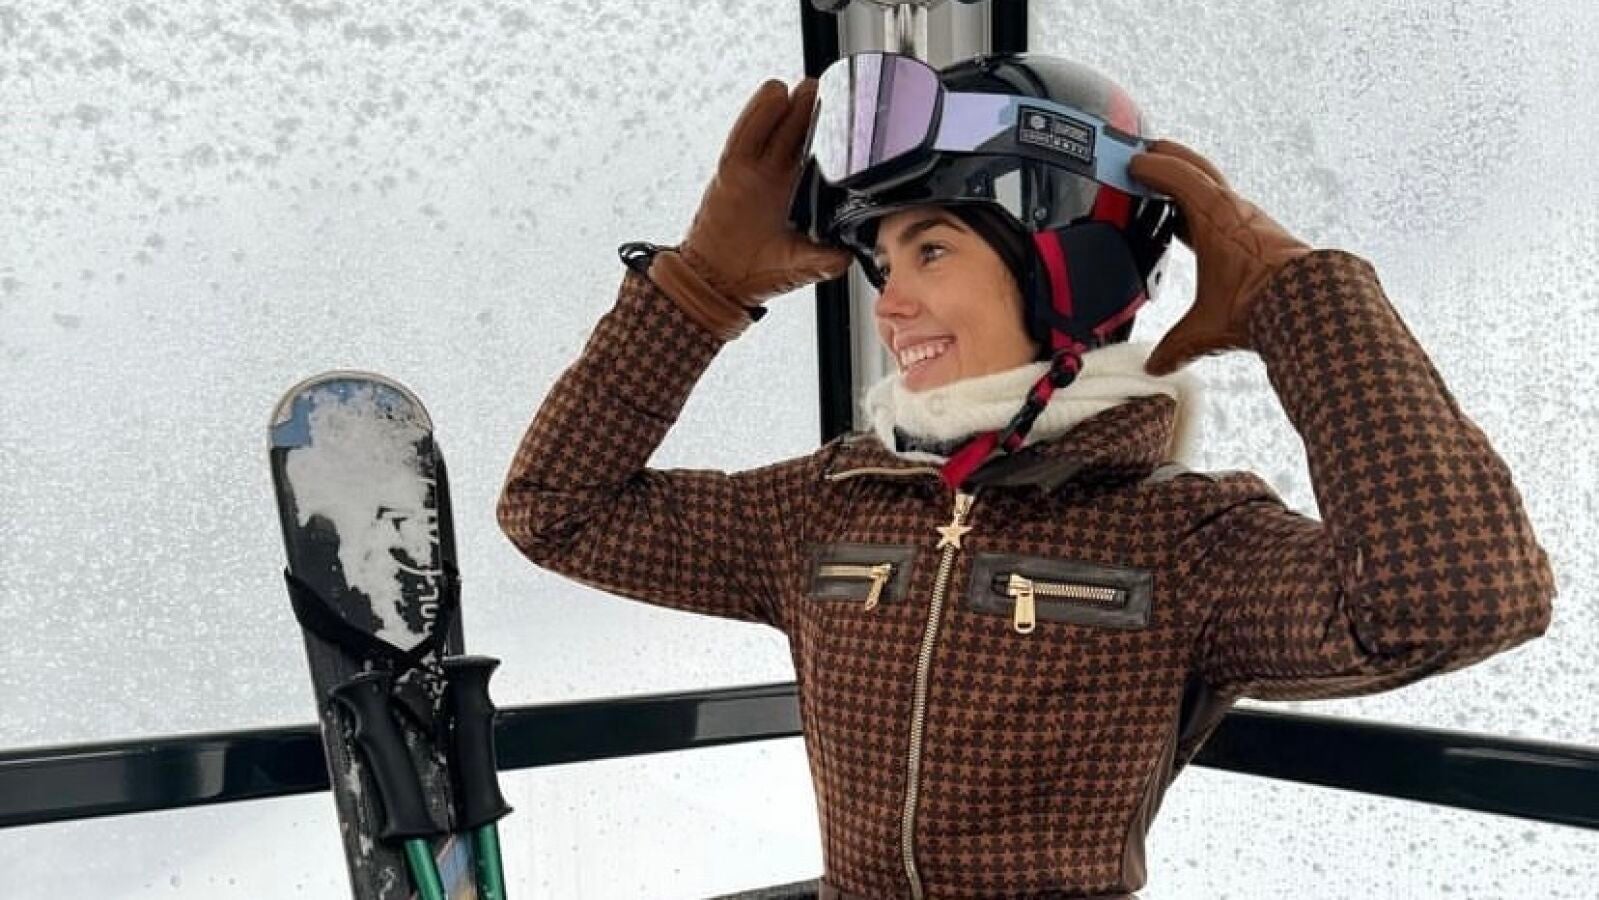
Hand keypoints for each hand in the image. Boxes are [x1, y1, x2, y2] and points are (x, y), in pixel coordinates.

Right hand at [679, 79, 852, 304]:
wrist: (720, 282)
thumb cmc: (761, 273)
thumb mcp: (802, 266)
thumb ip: (826, 260)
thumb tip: (849, 257)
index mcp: (799, 194)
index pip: (818, 157)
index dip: (833, 137)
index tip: (852, 117)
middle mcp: (778, 177)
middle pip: (798, 134)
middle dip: (813, 112)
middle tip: (831, 90)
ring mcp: (754, 170)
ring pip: (774, 129)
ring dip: (790, 107)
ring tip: (808, 86)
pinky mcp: (731, 170)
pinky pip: (745, 136)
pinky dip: (758, 114)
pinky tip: (773, 94)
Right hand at [1129, 139, 1312, 375]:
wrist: (1312, 306)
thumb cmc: (1263, 304)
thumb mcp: (1208, 327)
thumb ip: (1177, 346)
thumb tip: (1156, 365)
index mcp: (1214, 219)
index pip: (1178, 178)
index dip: (1152, 168)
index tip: (1133, 163)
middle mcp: (1234, 212)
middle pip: (1198, 168)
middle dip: (1171, 157)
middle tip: (1149, 153)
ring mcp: (1251, 221)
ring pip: (1215, 186)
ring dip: (1192, 180)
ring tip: (1171, 186)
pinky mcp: (1263, 235)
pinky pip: (1227, 207)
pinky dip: (1208, 204)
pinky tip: (1201, 224)